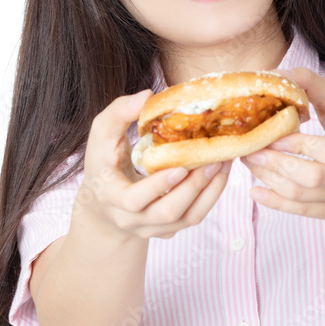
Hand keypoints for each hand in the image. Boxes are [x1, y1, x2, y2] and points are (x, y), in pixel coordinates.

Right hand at [75, 89, 232, 239]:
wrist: (103, 206)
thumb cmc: (104, 163)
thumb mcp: (101, 135)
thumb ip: (118, 113)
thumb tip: (147, 95)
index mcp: (111, 196)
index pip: (134, 200)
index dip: (158, 186)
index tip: (180, 167)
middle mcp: (131, 219)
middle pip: (167, 213)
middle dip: (194, 187)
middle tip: (214, 160)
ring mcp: (151, 228)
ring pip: (186, 218)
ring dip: (209, 191)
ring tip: (223, 163)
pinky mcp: (168, 230)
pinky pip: (193, 218)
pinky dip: (211, 197)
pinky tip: (220, 174)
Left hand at [240, 67, 324, 219]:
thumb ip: (309, 83)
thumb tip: (273, 74)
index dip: (294, 145)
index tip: (271, 136)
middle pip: (312, 176)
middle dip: (274, 164)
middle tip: (250, 151)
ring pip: (303, 195)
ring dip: (270, 180)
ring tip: (251, 164)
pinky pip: (304, 212)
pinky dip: (276, 203)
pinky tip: (255, 191)